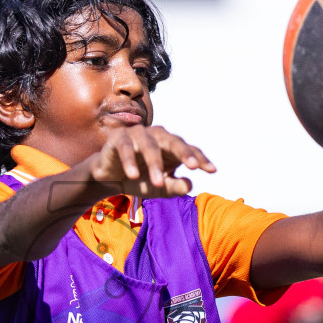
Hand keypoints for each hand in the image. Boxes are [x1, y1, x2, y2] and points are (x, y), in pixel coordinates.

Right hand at [86, 125, 215, 198]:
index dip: (200, 159)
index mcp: (171, 147)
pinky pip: (126, 148)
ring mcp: (138, 134)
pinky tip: (133, 176)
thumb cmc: (140, 180)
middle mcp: (157, 137)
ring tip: (158, 183)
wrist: (110, 178)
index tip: (212, 171)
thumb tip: (190, 184)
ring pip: (150, 146)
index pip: (189, 150)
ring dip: (155, 164)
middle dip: (184, 153)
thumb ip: (174, 187)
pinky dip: (129, 161)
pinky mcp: (118, 138)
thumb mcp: (159, 188)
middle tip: (194, 166)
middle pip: (173, 141)